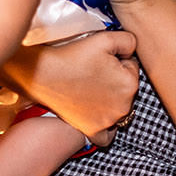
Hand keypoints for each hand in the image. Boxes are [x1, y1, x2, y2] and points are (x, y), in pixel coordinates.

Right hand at [0, 30, 138, 137]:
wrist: (43, 74)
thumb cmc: (72, 56)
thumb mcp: (106, 38)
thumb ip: (129, 41)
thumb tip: (133, 51)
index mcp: (130, 84)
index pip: (132, 67)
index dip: (117, 60)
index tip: (100, 60)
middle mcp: (124, 107)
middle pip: (127, 89)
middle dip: (115, 80)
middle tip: (94, 72)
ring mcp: (108, 122)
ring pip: (119, 109)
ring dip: (110, 100)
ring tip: (90, 88)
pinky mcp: (93, 131)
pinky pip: (108, 137)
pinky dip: (106, 128)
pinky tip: (98, 116)